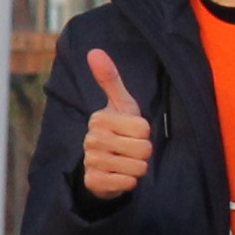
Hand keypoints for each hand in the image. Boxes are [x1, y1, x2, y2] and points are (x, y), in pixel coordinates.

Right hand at [78, 48, 153, 201]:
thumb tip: (94, 51)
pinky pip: (128, 183)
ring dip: (137, 168)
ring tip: (125, 162)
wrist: (101, 167)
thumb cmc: (117, 130)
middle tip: (130, 150)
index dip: (144, 133)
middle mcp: (91, 139)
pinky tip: (118, 176)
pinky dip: (129, 182)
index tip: (131, 133)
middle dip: (143, 153)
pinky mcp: (93, 182)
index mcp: (99, 118)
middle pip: (143, 148)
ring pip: (138, 167)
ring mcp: (91, 161)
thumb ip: (110, 79)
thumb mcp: (119, 105)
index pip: (143, 128)